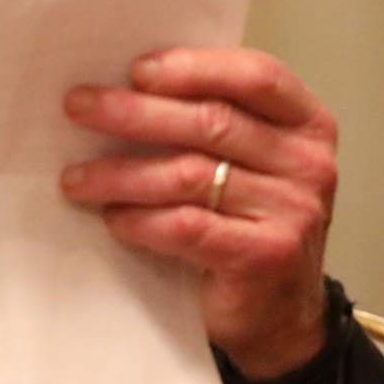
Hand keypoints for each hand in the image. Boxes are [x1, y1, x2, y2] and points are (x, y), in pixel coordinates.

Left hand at [59, 47, 337, 382]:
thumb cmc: (249, 225)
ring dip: (122, 173)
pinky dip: (141, 221)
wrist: (280, 316)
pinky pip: (187, 226)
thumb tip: (123, 88)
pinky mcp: (265, 256)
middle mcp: (308, 163)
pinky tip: (112, 218)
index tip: (135, 69)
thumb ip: (212, 123)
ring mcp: (293, 211)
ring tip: (76, 177)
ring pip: (190, 175)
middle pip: (212, 122)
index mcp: (307, 124)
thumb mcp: (248, 163)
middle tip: (79, 107)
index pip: (255, 76)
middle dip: (136, 112)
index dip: (193, 67)